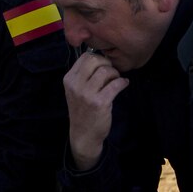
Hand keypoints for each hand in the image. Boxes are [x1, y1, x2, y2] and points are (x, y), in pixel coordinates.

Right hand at [63, 50, 128, 169]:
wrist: (83, 134)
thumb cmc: (82, 110)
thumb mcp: (75, 91)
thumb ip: (83, 75)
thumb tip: (101, 58)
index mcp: (69, 79)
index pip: (85, 57)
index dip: (98, 58)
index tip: (103, 66)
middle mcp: (75, 85)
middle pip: (94, 60)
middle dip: (107, 63)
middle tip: (111, 73)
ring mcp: (87, 94)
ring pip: (106, 71)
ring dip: (115, 74)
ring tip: (116, 80)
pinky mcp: (99, 103)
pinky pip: (115, 84)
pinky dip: (123, 82)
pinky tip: (123, 84)